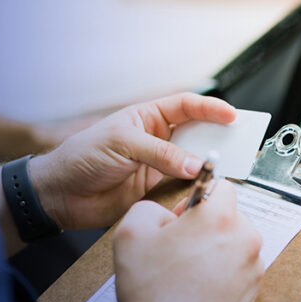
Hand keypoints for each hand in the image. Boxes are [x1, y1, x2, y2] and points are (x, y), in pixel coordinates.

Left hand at [29, 92, 235, 229]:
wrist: (61, 195)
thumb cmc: (82, 157)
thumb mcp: (123, 145)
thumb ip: (161, 154)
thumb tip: (195, 165)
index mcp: (148, 118)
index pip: (186, 106)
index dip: (211, 109)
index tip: (232, 116)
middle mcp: (157, 139)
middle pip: (197, 134)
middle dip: (218, 137)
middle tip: (239, 142)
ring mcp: (158, 165)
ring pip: (193, 162)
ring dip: (209, 165)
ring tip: (227, 167)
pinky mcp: (156, 190)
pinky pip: (183, 187)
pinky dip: (195, 189)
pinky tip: (205, 189)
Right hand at [114, 182, 263, 301]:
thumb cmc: (154, 294)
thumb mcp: (130, 234)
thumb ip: (148, 208)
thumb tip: (163, 213)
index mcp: (220, 218)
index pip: (221, 185)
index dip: (196, 198)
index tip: (182, 217)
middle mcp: (244, 239)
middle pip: (229, 217)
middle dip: (205, 227)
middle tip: (178, 248)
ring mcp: (253, 267)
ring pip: (233, 245)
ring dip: (214, 252)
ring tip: (185, 274)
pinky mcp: (254, 292)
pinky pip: (237, 272)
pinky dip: (221, 276)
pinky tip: (197, 290)